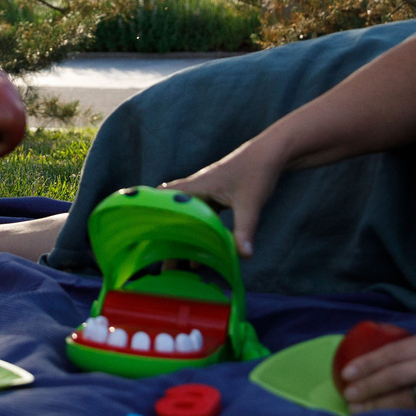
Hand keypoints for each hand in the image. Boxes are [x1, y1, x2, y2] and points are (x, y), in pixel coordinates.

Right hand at [159, 137, 290, 256]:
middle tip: (162, 262)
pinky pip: (203, 215)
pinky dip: (200, 231)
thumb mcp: (250, 203)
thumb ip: (244, 230)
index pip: (165, 197)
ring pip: (189, 216)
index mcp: (197, 186)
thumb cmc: (258, 172)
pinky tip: (203, 250)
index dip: (151, 212)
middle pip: (175, 213)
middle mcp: (198, 188)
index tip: (141, 233)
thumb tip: (244, 256)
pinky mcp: (219, 195)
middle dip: (168, 236)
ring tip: (178, 263)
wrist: (273, 152)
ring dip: (184, 235)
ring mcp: (208, 191)